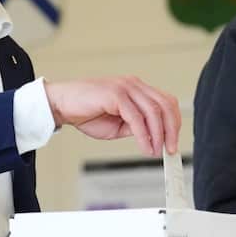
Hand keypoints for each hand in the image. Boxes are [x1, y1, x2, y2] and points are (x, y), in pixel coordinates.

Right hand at [44, 77, 180, 156]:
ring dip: (159, 134)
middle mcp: (134, 85)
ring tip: (156, 151)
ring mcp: (126, 87)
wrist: (61, 105)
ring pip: (154, 111)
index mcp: (137, 89)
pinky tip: (145, 147)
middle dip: (172, 129)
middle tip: (171, 149)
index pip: (166, 103)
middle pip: (166, 105)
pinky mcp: (116, 94)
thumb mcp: (118, 125)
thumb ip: (136, 127)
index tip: (173, 142)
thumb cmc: (86, 112)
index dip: (174, 123)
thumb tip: (154, 138)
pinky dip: (144, 135)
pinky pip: (137, 117)